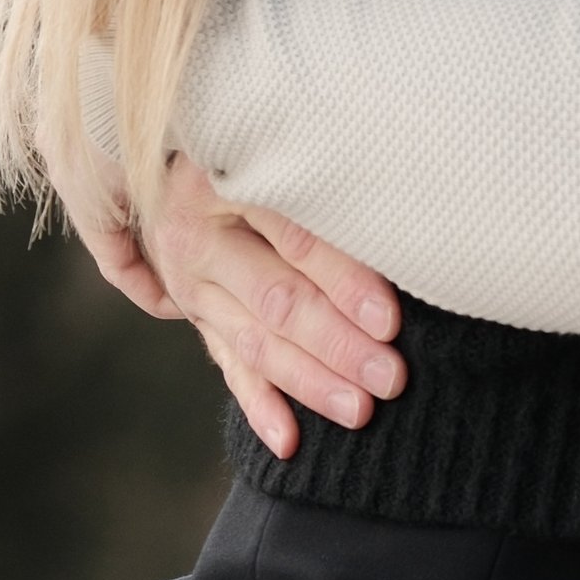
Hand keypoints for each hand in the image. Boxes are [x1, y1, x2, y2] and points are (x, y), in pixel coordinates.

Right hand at [67, 151, 404, 460]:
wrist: (170, 149)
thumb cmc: (254, 138)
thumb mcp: (277, 143)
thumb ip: (328, 180)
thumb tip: (409, 219)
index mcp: (223, 184)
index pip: (295, 241)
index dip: (343, 279)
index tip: (389, 318)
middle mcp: (198, 238)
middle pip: (278, 300)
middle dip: (338, 345)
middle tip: (390, 378)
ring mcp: (190, 283)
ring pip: (256, 341)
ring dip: (310, 381)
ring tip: (359, 411)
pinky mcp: (197, 313)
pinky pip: (229, 366)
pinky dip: (259, 406)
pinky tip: (289, 441)